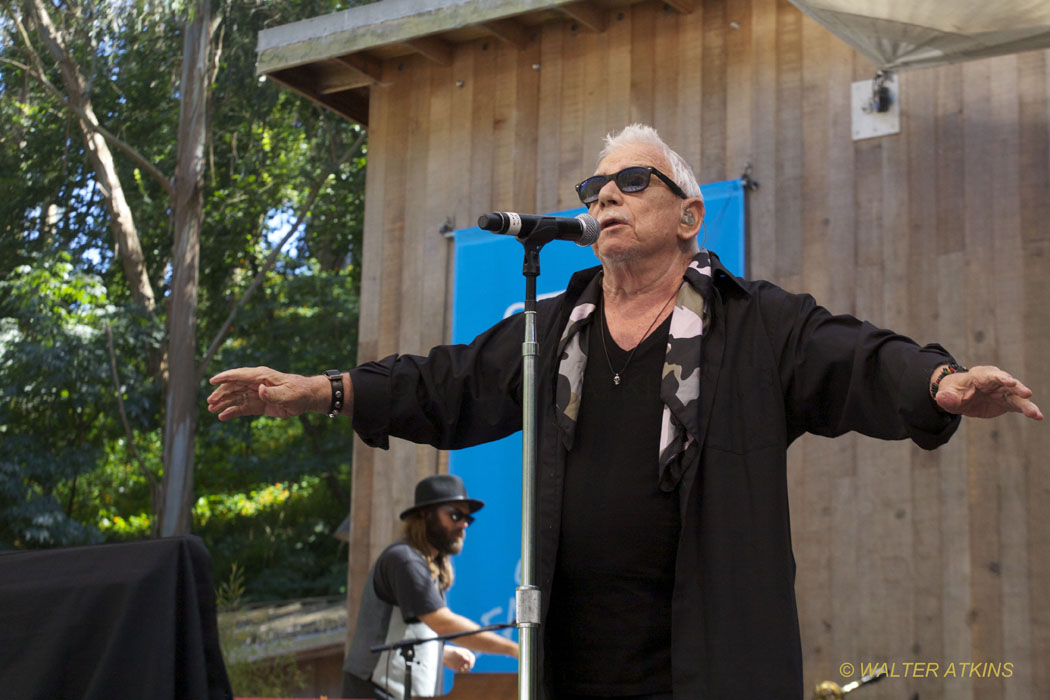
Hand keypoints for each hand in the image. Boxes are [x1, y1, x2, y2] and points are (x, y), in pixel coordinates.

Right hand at [206, 366, 331, 420]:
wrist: (308, 398)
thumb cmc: (299, 392)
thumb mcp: (288, 394)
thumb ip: (273, 394)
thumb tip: (260, 390)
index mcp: (262, 376)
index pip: (240, 375)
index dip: (225, 377)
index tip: (212, 380)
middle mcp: (256, 383)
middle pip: (233, 387)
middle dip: (221, 394)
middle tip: (210, 402)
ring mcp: (256, 394)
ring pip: (235, 398)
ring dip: (223, 403)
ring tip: (211, 410)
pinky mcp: (259, 404)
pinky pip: (242, 408)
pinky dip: (232, 412)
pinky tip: (223, 416)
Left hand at [442, 645, 475, 672]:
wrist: (443, 655)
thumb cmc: (450, 651)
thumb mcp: (456, 652)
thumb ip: (462, 654)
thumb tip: (468, 659)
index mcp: (465, 653)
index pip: (472, 657)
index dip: (472, 661)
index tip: (470, 664)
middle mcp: (465, 658)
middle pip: (471, 663)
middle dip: (470, 666)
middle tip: (465, 667)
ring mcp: (462, 663)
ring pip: (468, 668)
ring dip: (467, 669)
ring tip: (462, 668)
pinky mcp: (458, 667)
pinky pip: (463, 671)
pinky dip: (463, 671)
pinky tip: (460, 670)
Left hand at [934, 365, 1042, 420]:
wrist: (960, 397)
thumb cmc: (953, 392)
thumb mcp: (946, 395)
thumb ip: (945, 397)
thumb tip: (942, 398)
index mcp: (979, 375)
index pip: (991, 375)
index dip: (1001, 377)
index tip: (1010, 381)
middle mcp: (995, 381)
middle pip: (1008, 383)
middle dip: (1017, 388)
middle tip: (1026, 393)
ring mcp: (1003, 391)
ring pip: (1017, 396)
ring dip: (1026, 404)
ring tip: (1036, 413)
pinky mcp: (1007, 402)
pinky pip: (1019, 406)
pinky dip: (1028, 411)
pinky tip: (1038, 416)